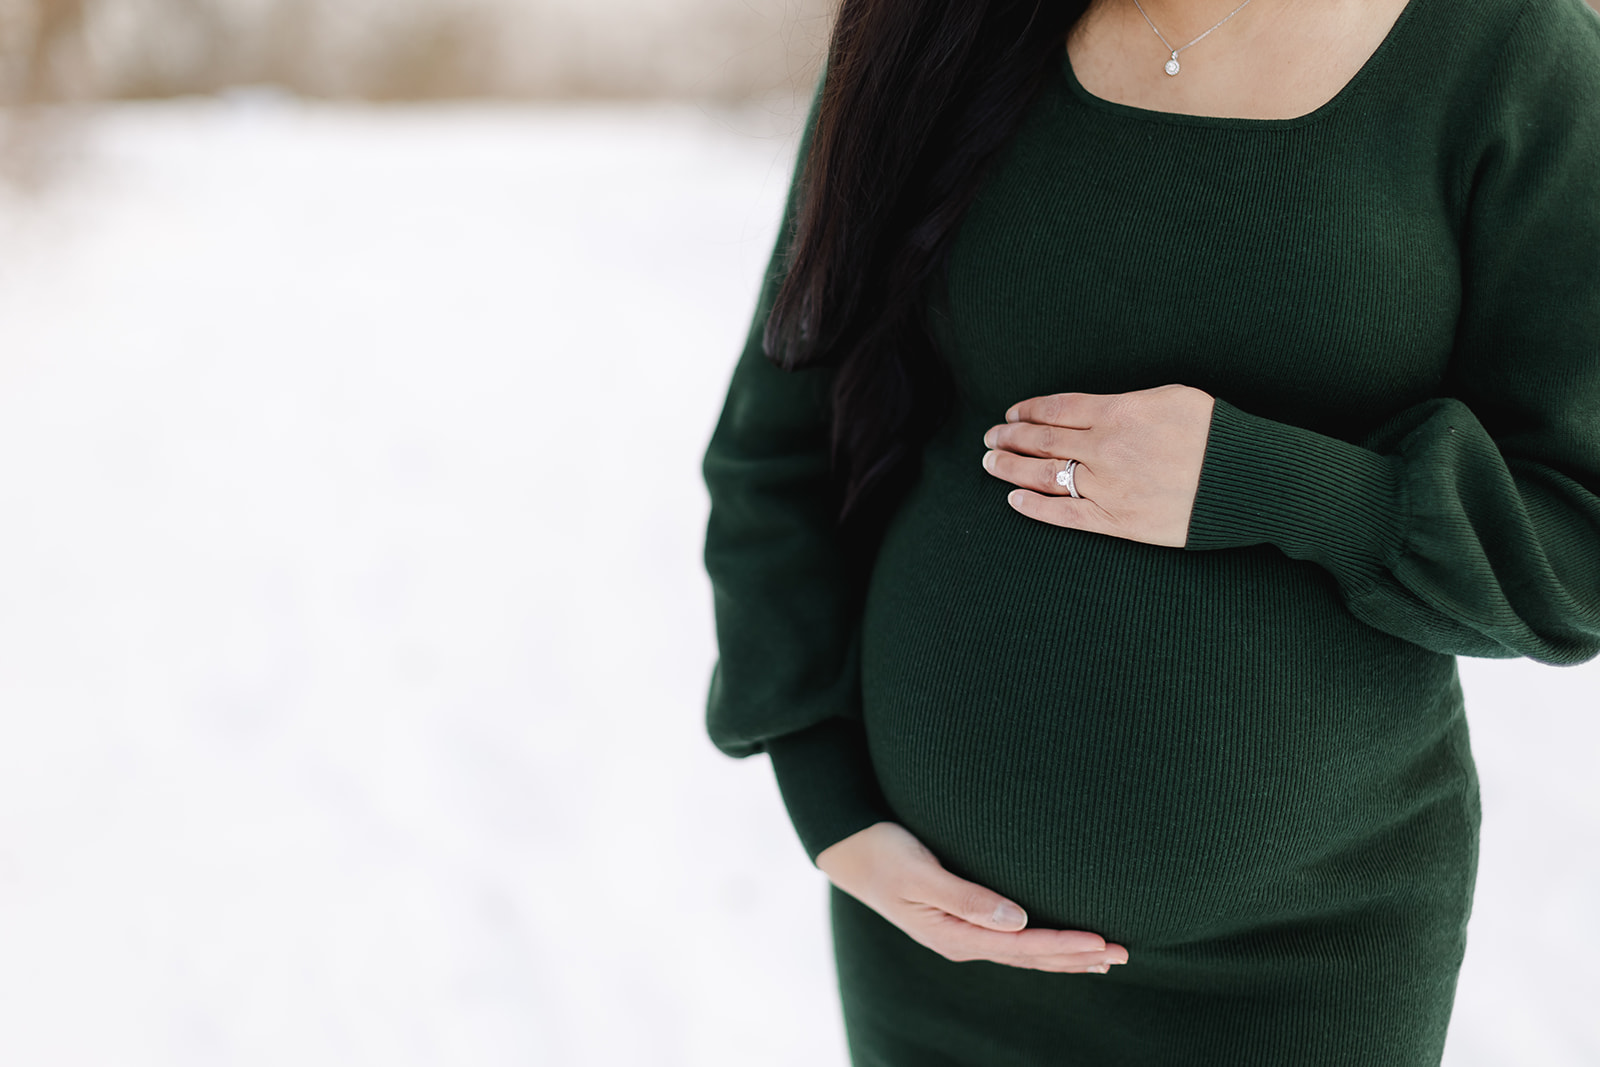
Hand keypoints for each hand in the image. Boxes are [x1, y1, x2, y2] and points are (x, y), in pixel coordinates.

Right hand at [815, 822, 1128, 972]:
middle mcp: (961, 942)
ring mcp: (961, 934)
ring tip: (1105, 957)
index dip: (1064, 945)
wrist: (848, 849)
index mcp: (953, 935)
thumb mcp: (918, 873)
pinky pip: (1011, 941)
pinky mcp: (960, 920)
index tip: (1102, 940)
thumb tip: (1015, 920)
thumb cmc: (882, 853)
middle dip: (1077, 955)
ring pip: (1024, 952)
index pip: (1021, 947)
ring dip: (1065, 955)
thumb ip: (964, 897)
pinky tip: (1059, 943)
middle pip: (1030, 957)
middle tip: (1123, 953)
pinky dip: (1042, 944)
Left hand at [981, 383, 1214, 548]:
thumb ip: (1125, 404)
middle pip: (1042, 441)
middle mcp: (1105, 449)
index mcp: (1118, 413)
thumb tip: (1094, 412)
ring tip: (991, 463)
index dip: (1028, 411)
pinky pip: (1065, 516)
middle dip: (1010, 437)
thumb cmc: (1217, 434)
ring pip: (1044, 476)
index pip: (1057, 409)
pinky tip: (1014, 500)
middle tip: (990, 437)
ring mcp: (1108, 487)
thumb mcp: (1170, 397)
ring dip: (1011, 468)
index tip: (1012, 413)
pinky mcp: (1118, 521)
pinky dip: (1035, 508)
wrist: (1248, 479)